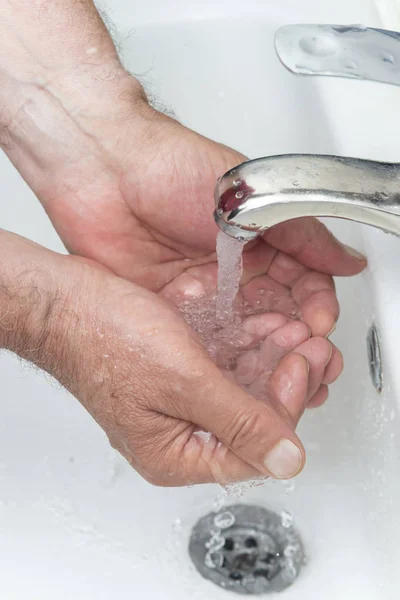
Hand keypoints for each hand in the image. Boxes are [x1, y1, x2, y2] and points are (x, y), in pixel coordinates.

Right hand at [0, 230, 337, 484]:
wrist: (66, 301)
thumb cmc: (104, 339)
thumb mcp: (184, 384)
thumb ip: (240, 424)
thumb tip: (288, 461)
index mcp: (176, 456)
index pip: (254, 449)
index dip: (286, 408)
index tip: (300, 364)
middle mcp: (179, 436)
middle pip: (252, 421)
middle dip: (286, 381)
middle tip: (310, 347)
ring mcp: (177, 403)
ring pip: (242, 391)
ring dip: (272, 361)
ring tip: (296, 333)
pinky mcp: (176, 375)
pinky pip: (224, 370)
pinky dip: (248, 351)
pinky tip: (267, 330)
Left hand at [20, 99, 362, 407]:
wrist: (103, 168)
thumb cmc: (172, 167)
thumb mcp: (253, 199)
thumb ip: (302, 235)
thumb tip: (348, 262)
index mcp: (257, 241)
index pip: (300, 284)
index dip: (314, 307)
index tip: (319, 327)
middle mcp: (231, 270)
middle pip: (272, 315)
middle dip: (290, 339)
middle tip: (299, 359)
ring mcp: (200, 291)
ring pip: (239, 334)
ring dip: (257, 355)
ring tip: (270, 373)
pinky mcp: (169, 307)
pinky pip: (199, 340)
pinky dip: (216, 357)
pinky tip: (228, 371)